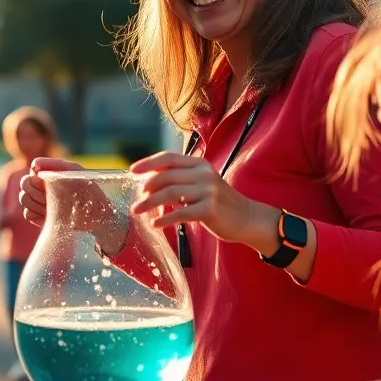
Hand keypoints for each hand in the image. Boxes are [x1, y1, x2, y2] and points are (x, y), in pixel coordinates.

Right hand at [18, 157, 83, 225]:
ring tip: (53, 206)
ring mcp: (38, 202)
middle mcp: (40, 186)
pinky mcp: (37, 217)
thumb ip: (55, 164)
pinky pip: (27, 214)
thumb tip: (34, 164)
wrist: (95, 215)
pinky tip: (50, 215)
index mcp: (48, 174)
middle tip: (51, 196)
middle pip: (24, 184)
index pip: (31, 172)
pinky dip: (37, 214)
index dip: (38, 179)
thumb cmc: (87, 190)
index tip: (49, 185)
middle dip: (37, 191)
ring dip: (37, 203)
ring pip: (24, 198)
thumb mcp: (74, 172)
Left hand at [130, 152, 276, 244]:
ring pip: (170, 194)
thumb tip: (148, 183)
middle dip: (146, 188)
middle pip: (166, 176)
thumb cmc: (219, 203)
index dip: (149, 163)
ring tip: (138, 210)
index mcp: (199, 164)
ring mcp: (208, 190)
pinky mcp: (210, 209)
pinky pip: (181, 213)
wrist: (247, 218)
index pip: (169, 158)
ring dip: (150, 203)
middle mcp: (203, 173)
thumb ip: (180, 180)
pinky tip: (156, 223)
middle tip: (136, 201)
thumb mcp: (202, 184)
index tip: (132, 171)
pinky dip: (165, 218)